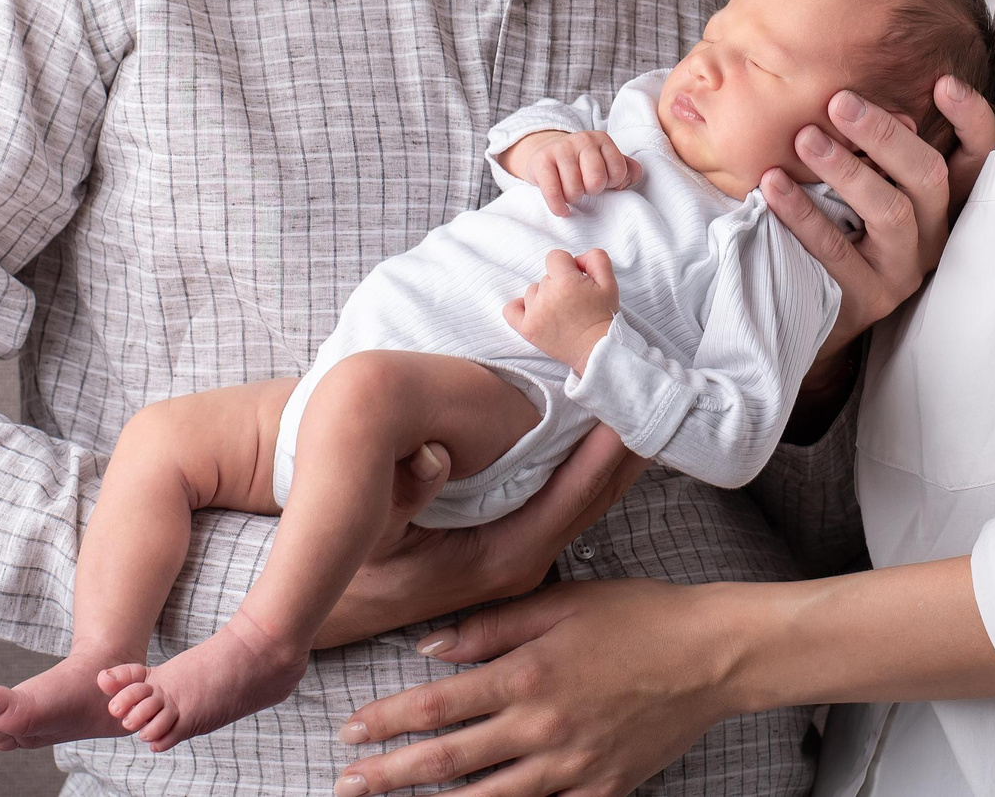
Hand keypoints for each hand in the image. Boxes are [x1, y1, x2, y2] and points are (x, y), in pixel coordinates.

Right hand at [313, 422, 645, 649]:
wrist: (335, 604)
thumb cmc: (350, 567)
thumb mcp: (367, 534)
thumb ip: (402, 494)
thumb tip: (433, 453)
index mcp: (500, 558)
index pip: (568, 500)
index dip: (601, 455)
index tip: (630, 411)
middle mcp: (524, 561)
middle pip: (592, 499)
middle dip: (624, 448)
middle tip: (660, 391)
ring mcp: (524, 557)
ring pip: (587, 500)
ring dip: (615, 454)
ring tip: (649, 401)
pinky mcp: (518, 546)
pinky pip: (569, 500)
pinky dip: (593, 464)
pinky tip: (612, 434)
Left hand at [332, 580, 731, 796]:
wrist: (713, 655)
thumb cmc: (639, 616)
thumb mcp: (562, 602)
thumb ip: (491, 625)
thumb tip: (430, 647)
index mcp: (528, 675)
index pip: (437, 704)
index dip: (387, 720)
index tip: (348, 730)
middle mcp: (542, 727)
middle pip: (448, 760)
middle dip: (390, 774)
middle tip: (346, 784)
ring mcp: (572, 768)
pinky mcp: (600, 792)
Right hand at [501, 129, 641, 216]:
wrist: (545, 151)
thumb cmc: (582, 162)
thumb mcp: (607, 161)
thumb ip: (628, 170)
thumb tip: (625, 183)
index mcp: (602, 139)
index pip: (619, 171)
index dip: (612, 184)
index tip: (603, 183)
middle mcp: (583, 140)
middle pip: (597, 180)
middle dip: (592, 191)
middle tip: (585, 188)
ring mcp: (561, 148)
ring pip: (575, 189)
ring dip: (574, 198)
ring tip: (571, 191)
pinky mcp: (541, 160)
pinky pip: (553, 192)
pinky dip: (558, 207)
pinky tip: (561, 209)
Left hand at [504, 248, 619, 372]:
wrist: (597, 349)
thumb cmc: (603, 316)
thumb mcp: (609, 282)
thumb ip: (595, 258)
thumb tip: (576, 259)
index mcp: (566, 282)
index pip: (555, 257)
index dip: (568, 266)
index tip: (577, 280)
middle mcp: (546, 296)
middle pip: (545, 277)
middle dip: (559, 284)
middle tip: (574, 301)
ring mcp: (534, 314)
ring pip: (532, 292)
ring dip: (544, 297)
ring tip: (561, 312)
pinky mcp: (527, 329)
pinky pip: (511, 310)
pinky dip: (520, 308)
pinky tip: (535, 311)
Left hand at [762, 75, 994, 360]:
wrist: (811, 314)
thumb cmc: (836, 232)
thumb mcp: (859, 190)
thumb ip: (870, 154)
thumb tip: (856, 102)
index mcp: (939, 204)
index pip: (978, 158)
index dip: (972, 120)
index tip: (943, 83)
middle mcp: (932, 237)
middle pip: (929, 177)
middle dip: (886, 135)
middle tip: (839, 102)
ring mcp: (903, 271)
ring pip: (890, 212)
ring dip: (847, 169)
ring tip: (804, 138)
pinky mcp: (868, 299)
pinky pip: (837, 251)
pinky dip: (804, 213)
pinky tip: (774, 184)